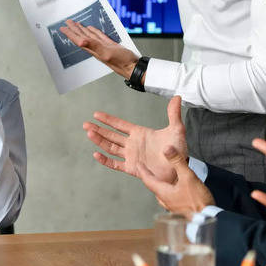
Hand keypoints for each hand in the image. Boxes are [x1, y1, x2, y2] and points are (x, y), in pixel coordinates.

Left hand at [60, 19, 137, 77]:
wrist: (133, 67)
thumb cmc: (122, 62)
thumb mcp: (107, 52)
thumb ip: (94, 46)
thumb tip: (81, 42)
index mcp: (94, 49)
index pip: (79, 40)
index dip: (70, 34)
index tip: (63, 28)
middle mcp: (96, 48)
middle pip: (82, 37)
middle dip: (74, 30)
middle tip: (67, 23)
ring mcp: (103, 47)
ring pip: (90, 36)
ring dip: (82, 30)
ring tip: (76, 24)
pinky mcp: (111, 45)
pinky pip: (99, 37)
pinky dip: (94, 32)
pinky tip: (91, 29)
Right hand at [83, 96, 214, 212]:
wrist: (179, 168)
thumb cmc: (178, 149)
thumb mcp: (177, 129)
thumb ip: (173, 114)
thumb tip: (177, 96)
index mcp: (140, 133)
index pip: (120, 125)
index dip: (108, 120)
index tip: (96, 114)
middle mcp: (132, 144)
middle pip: (111, 135)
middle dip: (98, 130)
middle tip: (85, 124)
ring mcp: (131, 156)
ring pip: (111, 148)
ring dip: (100, 141)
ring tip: (89, 134)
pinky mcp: (132, 168)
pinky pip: (116, 164)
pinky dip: (106, 160)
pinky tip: (96, 154)